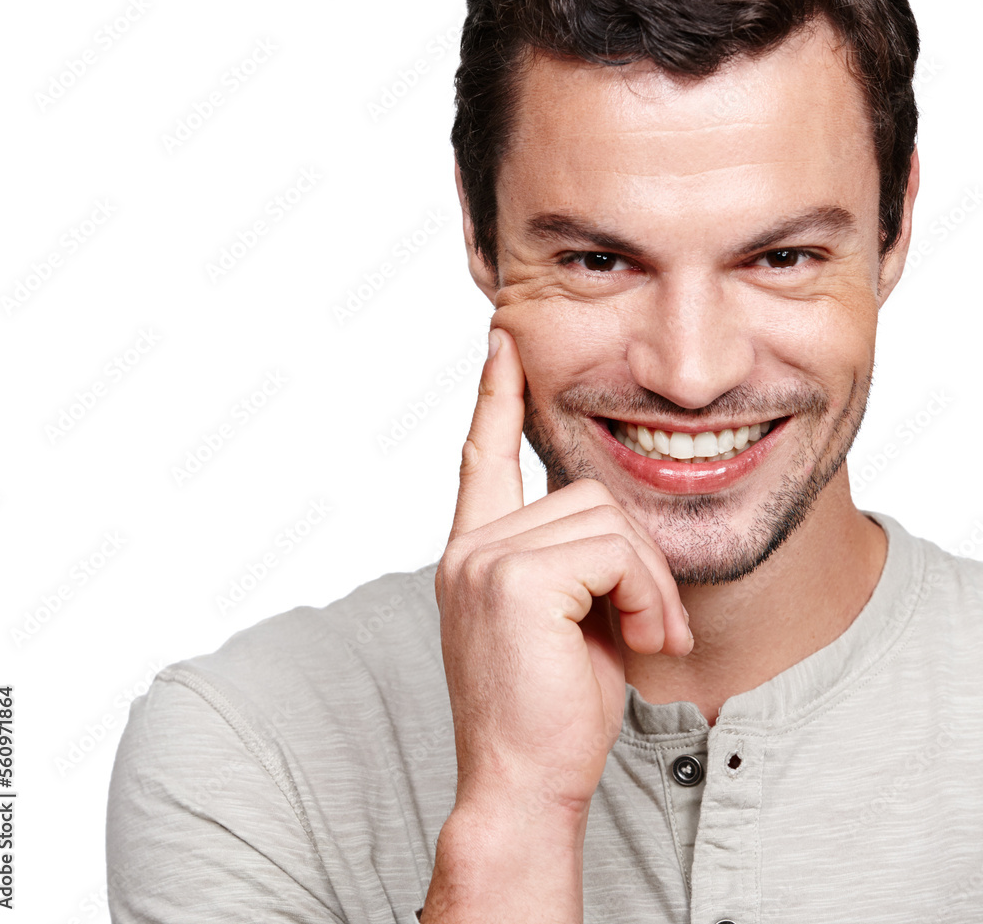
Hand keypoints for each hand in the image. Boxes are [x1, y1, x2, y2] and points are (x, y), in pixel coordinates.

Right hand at [436, 326, 692, 819]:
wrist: (524, 784)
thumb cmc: (550, 710)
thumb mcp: (563, 621)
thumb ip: (569, 561)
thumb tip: (607, 525)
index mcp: (475, 551)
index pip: (481, 456)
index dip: (495, 398)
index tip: (502, 344)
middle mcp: (470, 547)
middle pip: (585, 493)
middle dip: (638, 558)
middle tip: (656, 624)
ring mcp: (486, 559)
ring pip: (607, 519)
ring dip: (649, 581)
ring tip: (651, 637)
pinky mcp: (517, 579)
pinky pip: (614, 551)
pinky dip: (647, 593)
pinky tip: (645, 640)